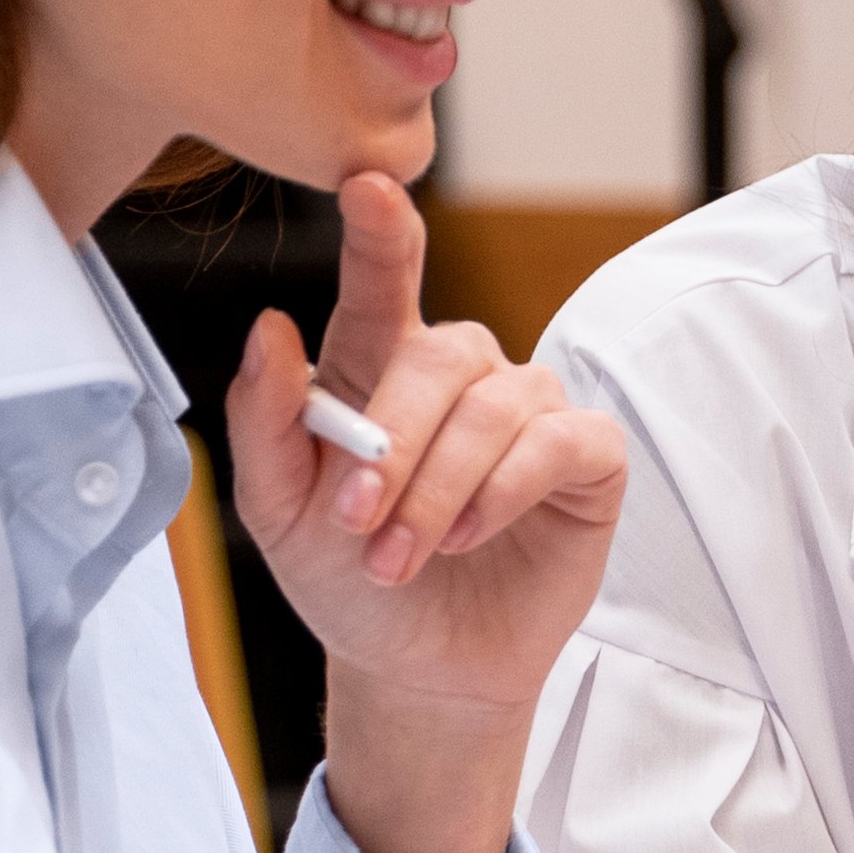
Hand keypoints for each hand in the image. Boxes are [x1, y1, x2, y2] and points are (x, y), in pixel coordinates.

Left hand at [231, 171, 625, 852]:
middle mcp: (461, 374)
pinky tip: (468, 536)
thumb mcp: (279, 511)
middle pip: (439, 357)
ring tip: (404, 555)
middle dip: (394, 444)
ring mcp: (529, 409)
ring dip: (441, 487)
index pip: (382, 280)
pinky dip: (505, 490)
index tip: (366, 186)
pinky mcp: (586, 457)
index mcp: (380, 365)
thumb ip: (266, 421)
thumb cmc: (347, 576)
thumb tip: (271, 328)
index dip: (381, 232)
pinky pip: (558, 443)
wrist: (414, 666)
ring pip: (496, 407)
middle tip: (359, 524)